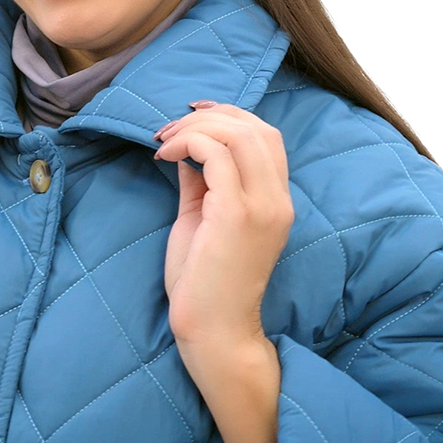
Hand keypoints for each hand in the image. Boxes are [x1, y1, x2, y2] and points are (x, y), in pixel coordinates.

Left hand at [156, 102, 292, 346]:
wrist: (212, 330)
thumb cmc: (204, 279)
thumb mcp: (204, 219)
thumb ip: (202, 183)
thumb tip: (187, 151)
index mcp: (276, 201)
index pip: (266, 136)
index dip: (230, 114)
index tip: (192, 112)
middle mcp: (278, 200)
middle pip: (254, 128)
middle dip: (209, 116)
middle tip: (169, 127)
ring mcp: (262, 207)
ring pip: (238, 135)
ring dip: (195, 127)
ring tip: (164, 141)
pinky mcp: (237, 214)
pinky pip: (215, 156)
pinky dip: (187, 144)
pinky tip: (164, 158)